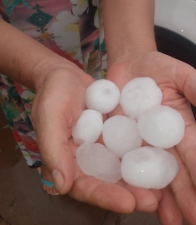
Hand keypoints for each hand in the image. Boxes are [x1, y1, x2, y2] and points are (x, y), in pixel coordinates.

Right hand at [31, 57, 160, 212]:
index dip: (103, 196)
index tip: (127, 202)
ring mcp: (99, 147)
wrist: (64, 76)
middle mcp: (84, 159)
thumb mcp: (49, 117)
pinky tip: (157, 160)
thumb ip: (52, 149)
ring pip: (119, 168)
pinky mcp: (111, 135)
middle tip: (152, 201)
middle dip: (128, 193)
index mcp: (65, 161)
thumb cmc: (52, 94)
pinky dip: (140, 156)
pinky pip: (126, 147)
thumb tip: (62, 186)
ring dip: (138, 180)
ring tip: (160, 188)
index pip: (83, 185)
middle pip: (106, 182)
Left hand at [107, 50, 195, 223]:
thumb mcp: (181, 75)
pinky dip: (127, 178)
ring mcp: (139, 141)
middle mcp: (160, 140)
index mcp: (179, 127)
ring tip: (169, 221)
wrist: (129, 65)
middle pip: (174, 171)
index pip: (193, 155)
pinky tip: (132, 196)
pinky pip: (121, 159)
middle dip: (184, 196)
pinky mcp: (117, 137)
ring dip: (159, 196)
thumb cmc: (158, 68)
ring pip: (150, 172)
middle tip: (190, 221)